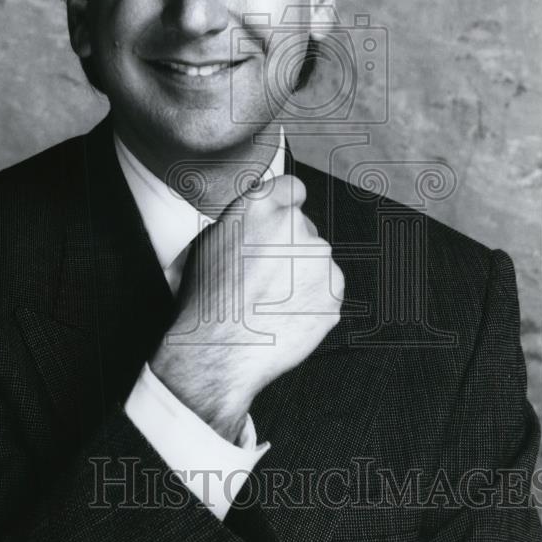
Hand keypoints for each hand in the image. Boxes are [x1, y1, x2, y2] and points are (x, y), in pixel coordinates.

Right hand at [150, 174, 343, 442]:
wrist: (219, 353)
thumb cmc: (206, 303)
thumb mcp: (207, 245)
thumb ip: (241, 223)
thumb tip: (254, 223)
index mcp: (261, 208)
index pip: (292, 188)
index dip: (285, 206)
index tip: (281, 221)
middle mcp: (296, 227)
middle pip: (304, 229)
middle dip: (290, 248)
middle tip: (264, 276)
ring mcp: (320, 261)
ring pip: (316, 262)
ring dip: (301, 276)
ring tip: (271, 302)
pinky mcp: (334, 294)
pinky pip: (326, 291)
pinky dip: (311, 302)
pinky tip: (284, 316)